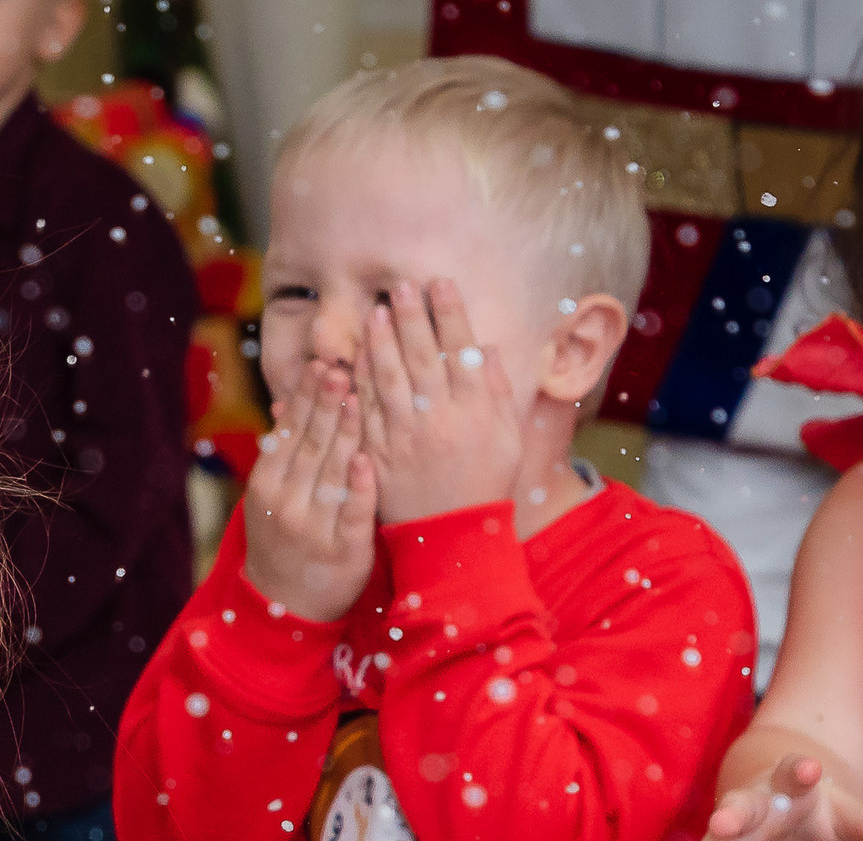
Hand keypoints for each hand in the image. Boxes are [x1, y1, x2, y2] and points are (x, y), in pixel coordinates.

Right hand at [241, 364, 377, 622]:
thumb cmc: (282, 543)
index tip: (322, 364)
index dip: (307, 399)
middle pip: (309, 445)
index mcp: (267, 487)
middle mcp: (285, 504)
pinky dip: (357, 486)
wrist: (284, 608)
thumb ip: (281, 454)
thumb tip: (287, 402)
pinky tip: (364, 460)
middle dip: (325, 404)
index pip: (289, 434)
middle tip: (341, 365)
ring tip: (356, 395)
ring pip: (330, 472)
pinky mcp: (342, 551)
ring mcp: (312, 528)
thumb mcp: (270, 498)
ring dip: (343, 432)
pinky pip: (350, 513)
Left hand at [357, 280, 525, 524]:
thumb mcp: (506, 437)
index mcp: (476, 410)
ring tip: (374, 312)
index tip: (439, 283)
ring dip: (381, 342)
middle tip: (400, 286)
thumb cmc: (484, 483)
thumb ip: (495, 391)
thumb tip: (485, 348)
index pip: (460, 350)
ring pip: (390, 380)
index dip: (449, 314)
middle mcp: (440, 419)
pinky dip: (360, 382)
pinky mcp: (379, 453)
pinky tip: (356, 358)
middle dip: (411, 317)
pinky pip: (366, 412)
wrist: (452, 535)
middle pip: (422, 358)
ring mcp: (406, 436)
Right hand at [694, 753, 862, 840]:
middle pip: (737, 807)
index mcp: (787, 787)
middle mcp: (751, 808)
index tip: (809, 769)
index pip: (791, 773)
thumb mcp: (847, 818)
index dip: (798, 771)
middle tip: (723, 823)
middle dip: (729, 816)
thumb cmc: (820, 817)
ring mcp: (731, 840)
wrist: (787, 831)